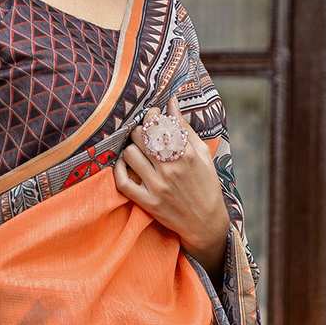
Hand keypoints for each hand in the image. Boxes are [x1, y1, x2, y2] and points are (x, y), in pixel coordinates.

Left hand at [114, 95, 227, 265]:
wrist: (206, 222)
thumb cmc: (206, 185)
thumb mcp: (202, 153)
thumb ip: (185, 128)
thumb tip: (172, 102)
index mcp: (186, 154)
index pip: (158, 124)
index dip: (150, 116)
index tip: (151, 116)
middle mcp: (171, 168)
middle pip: (140, 136)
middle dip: (139, 131)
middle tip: (143, 135)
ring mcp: (157, 186)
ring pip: (130, 154)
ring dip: (131, 149)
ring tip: (138, 152)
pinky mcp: (148, 202)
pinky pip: (123, 181)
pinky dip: (119, 169)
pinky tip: (125, 165)